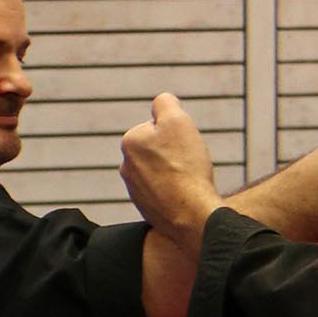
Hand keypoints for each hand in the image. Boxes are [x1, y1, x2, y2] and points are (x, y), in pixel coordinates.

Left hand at [121, 93, 219, 244]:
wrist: (191, 214)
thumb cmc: (186, 167)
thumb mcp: (178, 121)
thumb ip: (165, 103)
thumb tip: (161, 101)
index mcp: (129, 142)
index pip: (160, 125)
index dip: (178, 132)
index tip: (185, 145)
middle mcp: (126, 166)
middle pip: (159, 148)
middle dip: (174, 152)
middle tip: (189, 163)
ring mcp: (135, 190)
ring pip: (162, 170)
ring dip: (175, 172)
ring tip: (188, 181)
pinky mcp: (146, 208)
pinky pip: (164, 191)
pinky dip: (174, 191)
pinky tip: (184, 196)